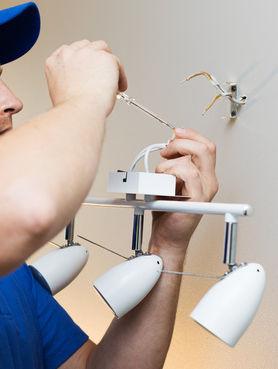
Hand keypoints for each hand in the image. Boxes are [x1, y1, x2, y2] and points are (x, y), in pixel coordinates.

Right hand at [44, 40, 126, 116]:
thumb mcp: (58, 90)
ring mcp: (86, 53)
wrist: (79, 111)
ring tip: (112, 80)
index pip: (68, 51)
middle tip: (101, 73)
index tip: (86, 67)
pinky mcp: (105, 57)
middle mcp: (68, 54)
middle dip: (94, 58)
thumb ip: (67, 79)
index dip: (80, 59)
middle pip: (86, 46)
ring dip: (108, 63)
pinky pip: (116, 63)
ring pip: (102, 49)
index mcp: (54, 62)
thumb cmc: (70, 108)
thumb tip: (81, 82)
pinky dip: (119, 75)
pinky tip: (118, 87)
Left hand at [149, 128, 218, 260]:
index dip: (190, 135)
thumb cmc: (166, 211)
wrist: (167, 235)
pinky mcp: (198, 200)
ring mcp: (205, 191)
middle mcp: (208, 181)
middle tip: (166, 149)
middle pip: (204, 148)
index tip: (175, 132)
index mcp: (204, 175)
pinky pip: (187, 176)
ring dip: (167, 165)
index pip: (205, 146)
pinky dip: (170, 175)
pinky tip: (163, 184)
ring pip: (190, 162)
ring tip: (160, 178)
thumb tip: (168, 147)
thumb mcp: (167, 181)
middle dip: (181, 142)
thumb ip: (172, 165)